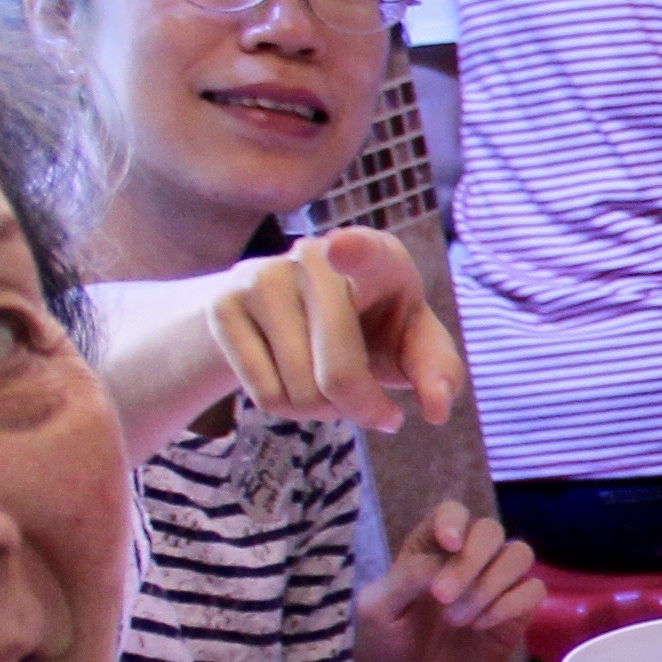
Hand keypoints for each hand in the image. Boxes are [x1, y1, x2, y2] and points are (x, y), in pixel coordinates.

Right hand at [216, 227, 465, 436]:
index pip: (365, 252)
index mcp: (378, 256)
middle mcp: (313, 255)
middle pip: (338, 373)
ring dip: (325, 412)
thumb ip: (439, 371)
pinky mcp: (223, 304)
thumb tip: (436, 407)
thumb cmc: (378, 332)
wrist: (298, 317)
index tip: (339, 249)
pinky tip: (297, 383)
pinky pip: (265, 396)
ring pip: (300, 393)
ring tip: (332, 386)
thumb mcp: (417, 346)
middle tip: (381, 413)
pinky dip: (291, 411)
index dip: (354, 252)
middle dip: (363, 409)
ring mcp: (260, 275)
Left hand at [356, 502, 542, 661]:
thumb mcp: (377, 610)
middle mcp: (465, 561)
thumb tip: (445, 558)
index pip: (452, 512)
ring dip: (491, 584)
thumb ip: (406, 576)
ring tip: (459, 619)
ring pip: (519, 555)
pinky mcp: (515, 616)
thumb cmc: (383, 650)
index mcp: (427, 550)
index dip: (455, 520)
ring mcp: (494, 588)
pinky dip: (510, 605)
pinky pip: (533, 591)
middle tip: (442, 597)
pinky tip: (482, 627)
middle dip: (471, 561)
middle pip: (490, 530)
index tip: (448, 545)